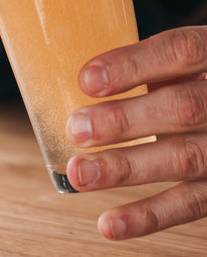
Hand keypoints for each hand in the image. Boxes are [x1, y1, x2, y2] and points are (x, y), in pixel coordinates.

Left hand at [65, 26, 206, 239]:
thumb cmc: (195, 79)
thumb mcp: (184, 60)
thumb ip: (150, 64)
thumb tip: (83, 80)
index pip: (180, 51)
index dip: (133, 65)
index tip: (87, 79)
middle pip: (182, 107)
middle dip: (124, 120)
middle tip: (78, 129)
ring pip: (184, 158)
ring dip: (126, 168)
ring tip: (80, 173)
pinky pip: (191, 205)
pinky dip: (148, 216)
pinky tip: (109, 222)